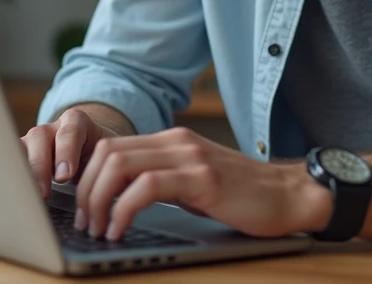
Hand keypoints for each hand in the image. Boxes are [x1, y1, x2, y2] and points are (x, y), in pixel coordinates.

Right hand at [21, 107, 121, 198]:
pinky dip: (11, 179)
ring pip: (20, 148)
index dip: (66, 152)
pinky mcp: (21, 156)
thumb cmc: (100, 156)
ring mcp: (33, 141)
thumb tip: (111, 193)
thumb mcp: (108, 156)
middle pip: (39, 137)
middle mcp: (51, 128)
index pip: (70, 130)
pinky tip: (14, 197)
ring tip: (25, 197)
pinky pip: (11, 163)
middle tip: (44, 192)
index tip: (65, 177)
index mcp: (77, 122)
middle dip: (40, 165)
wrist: (90, 152)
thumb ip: (109, 167)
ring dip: (21, 172)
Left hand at [74, 127, 332, 240]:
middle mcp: (177, 142)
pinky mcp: (202, 179)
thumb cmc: (243, 196)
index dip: (87, 177)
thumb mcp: (194, 182)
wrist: (289, 196)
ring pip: (120, 165)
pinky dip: (124, 209)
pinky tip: (120, 229)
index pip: (111, 147)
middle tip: (84, 223)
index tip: (81, 208)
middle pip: (108, 153)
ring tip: (98, 229)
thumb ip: (162, 181)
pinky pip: (146, 186)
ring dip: (99, 200)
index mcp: (171, 141)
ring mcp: (189, 157)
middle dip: (86, 190)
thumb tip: (119, 200)